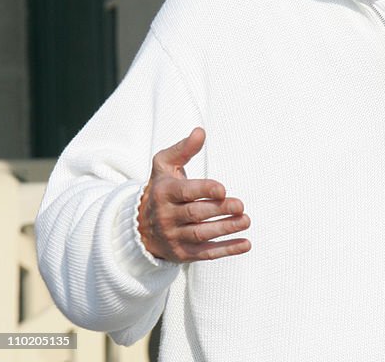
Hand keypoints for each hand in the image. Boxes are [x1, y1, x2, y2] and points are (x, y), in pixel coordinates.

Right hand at [137, 128, 250, 261]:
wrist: (138, 226)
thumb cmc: (161, 189)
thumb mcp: (164, 166)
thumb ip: (183, 149)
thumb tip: (201, 131)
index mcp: (164, 193)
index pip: (185, 192)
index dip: (204, 190)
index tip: (223, 190)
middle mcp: (166, 216)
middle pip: (195, 214)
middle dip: (219, 211)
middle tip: (241, 206)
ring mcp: (173, 237)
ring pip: (201, 235)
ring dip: (225, 229)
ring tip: (246, 221)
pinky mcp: (182, 254)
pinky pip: (206, 253)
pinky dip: (227, 250)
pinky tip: (246, 244)